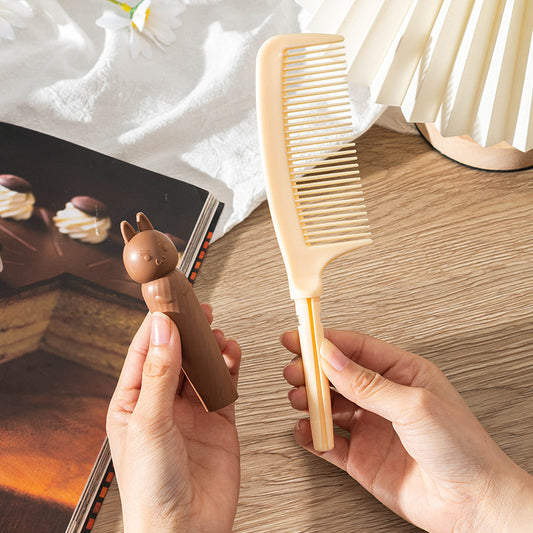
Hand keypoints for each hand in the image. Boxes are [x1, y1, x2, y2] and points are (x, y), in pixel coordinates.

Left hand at [107, 307, 240, 532]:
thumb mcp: (151, 423)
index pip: (144, 352)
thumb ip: (160, 374)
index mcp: (134, 403)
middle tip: (200, 311)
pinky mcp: (218, 424)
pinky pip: (224, 387)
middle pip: (176, 356)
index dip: (157, 325)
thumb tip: (161, 331)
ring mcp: (191, 414)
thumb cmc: (152, 490)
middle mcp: (162, 405)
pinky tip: (232, 355)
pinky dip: (229, 368)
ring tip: (218, 335)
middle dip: (188, 333)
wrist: (186, 531)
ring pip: (202, 368)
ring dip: (210, 349)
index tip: (169, 302)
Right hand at [282, 329, 532, 531]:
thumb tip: (332, 356)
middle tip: (293, 370)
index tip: (300, 336)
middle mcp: (383, 398)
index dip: (326, 341)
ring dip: (310, 401)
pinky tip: (304, 429)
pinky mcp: (362, 457)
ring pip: (330, 406)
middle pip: (338, 376)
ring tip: (298, 399)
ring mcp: (371, 427)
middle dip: (312, 371)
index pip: (357, 349)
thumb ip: (367, 382)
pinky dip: (312, 435)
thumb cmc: (461, 447)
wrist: (472, 503)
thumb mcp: (413, 405)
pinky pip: (328, 442)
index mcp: (402, 374)